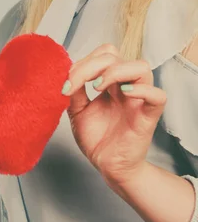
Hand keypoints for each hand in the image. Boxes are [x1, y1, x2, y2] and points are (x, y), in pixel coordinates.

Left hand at [63, 43, 166, 184]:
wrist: (107, 165)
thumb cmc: (96, 138)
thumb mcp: (77, 110)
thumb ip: (74, 91)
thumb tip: (64, 73)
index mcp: (109, 83)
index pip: (102, 55)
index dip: (83, 62)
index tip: (65, 82)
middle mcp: (124, 87)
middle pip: (116, 55)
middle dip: (91, 64)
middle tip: (75, 82)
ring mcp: (138, 100)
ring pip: (141, 67)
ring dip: (114, 71)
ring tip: (96, 87)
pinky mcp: (148, 116)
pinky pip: (157, 95)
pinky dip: (142, 90)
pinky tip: (122, 93)